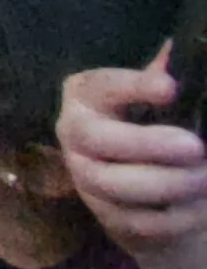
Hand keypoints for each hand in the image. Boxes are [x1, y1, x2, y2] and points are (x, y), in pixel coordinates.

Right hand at [62, 51, 206, 259]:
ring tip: (206, 180)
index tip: (170, 87)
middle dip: (150, 145)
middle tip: (197, 148)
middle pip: (101, 140)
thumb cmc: (149, 128)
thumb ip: (163, 76)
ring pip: (118, 185)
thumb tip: (180, 48)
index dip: (134, 86)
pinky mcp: (105, 217)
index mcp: (86, 95)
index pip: (103, 85)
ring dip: (170, 184)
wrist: (136, 193)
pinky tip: (201, 207)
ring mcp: (84, 178)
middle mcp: (74, 133)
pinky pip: (139, 221)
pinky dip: (177, 217)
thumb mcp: (152, 100)